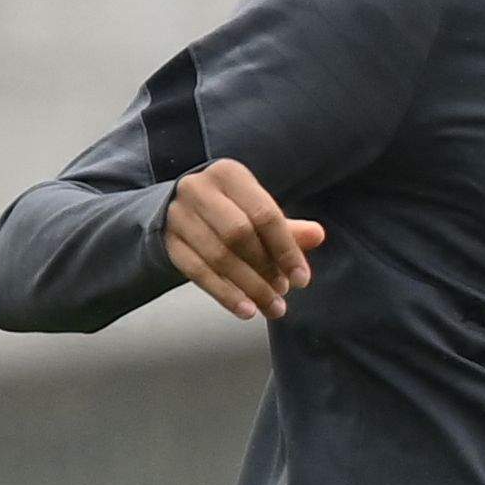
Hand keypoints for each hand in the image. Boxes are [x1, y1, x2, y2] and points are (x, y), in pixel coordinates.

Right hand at [159, 158, 325, 319]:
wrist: (180, 209)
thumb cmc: (230, 210)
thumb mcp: (258, 211)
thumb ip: (288, 228)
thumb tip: (317, 235)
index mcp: (229, 175)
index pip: (264, 215)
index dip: (286, 250)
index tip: (302, 279)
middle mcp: (198, 189)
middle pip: (238, 235)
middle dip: (266, 269)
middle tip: (283, 293)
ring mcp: (178, 215)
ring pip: (218, 256)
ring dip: (249, 287)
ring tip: (272, 306)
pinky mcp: (167, 240)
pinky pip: (197, 271)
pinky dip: (224, 293)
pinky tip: (246, 309)